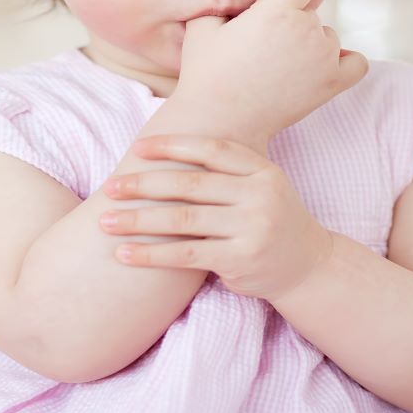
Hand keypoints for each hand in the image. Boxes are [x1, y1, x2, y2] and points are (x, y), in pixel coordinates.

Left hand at [98, 133, 333, 301]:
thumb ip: (225, 171)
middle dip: (145, 184)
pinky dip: (151, 254)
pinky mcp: (239, 260)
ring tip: (105, 222)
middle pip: (191, 184)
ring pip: (183, 219)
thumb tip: (166, 148)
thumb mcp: (260, 187)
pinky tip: (124, 254)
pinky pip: (186, 254)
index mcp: (262, 170)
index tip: (138, 148)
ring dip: (139, 220)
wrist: (307, 267)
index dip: (173, 146)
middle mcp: (259, 195)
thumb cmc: (269, 220)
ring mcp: (251, 228)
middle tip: (111, 187)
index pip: (212, 149)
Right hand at [175, 0, 368, 139]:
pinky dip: (344, 62)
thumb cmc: (206, 74)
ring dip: (310, 43)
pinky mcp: (332, 84)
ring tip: (279, 65)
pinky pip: (356, 63)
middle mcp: (306, 30)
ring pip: (327, 35)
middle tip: (261, 46)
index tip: (266, 5)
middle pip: (310, 10)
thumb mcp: (202, 24)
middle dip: (290, 20)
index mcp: (276, 10)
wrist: (220, 122)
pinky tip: (320, 66)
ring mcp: (323, 58)